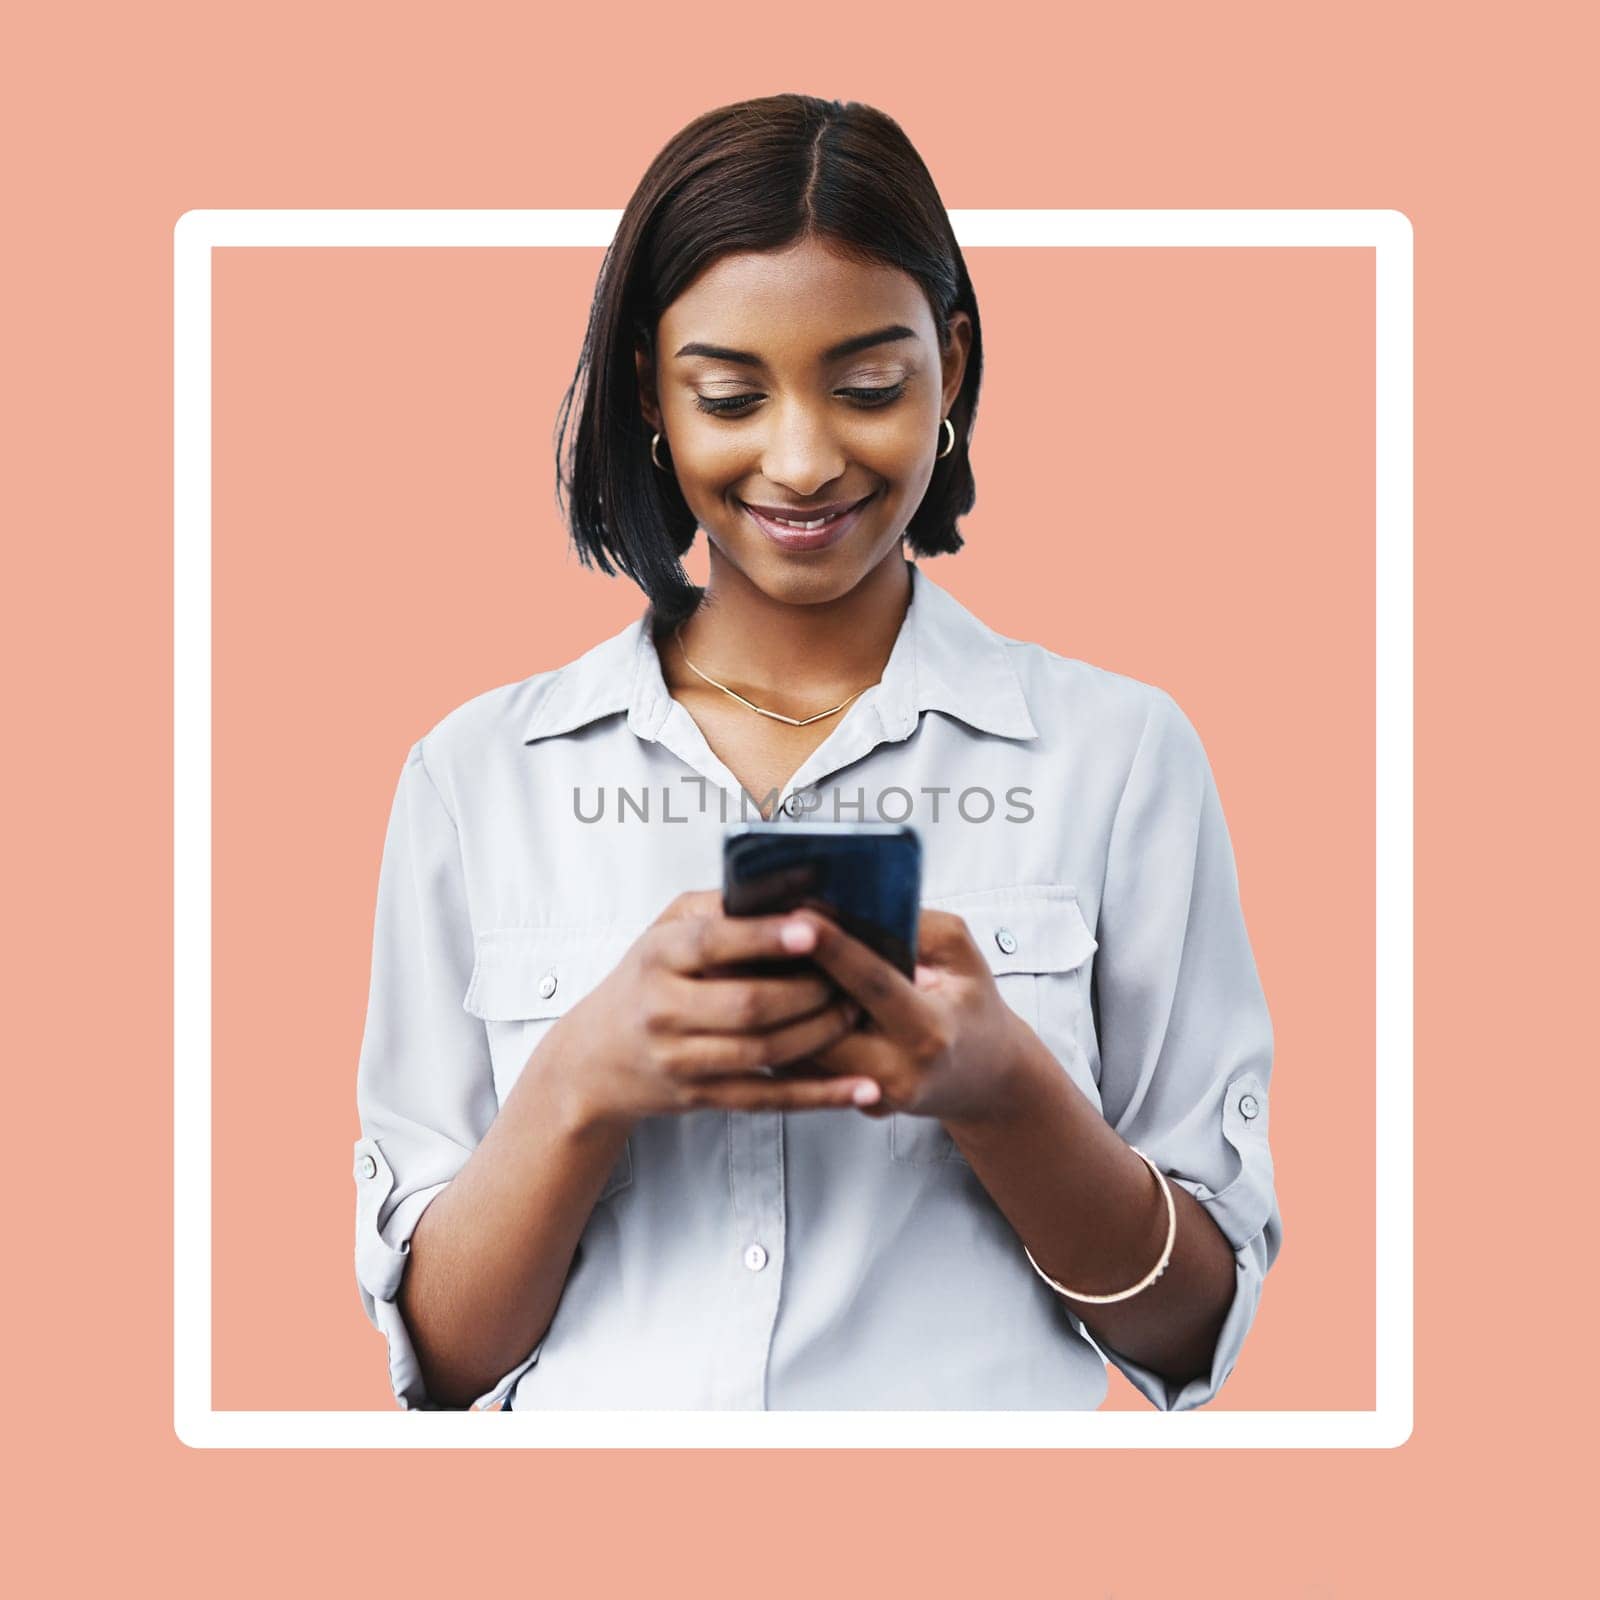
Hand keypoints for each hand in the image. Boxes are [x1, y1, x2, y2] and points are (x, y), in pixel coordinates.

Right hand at [553, 890, 882, 1129]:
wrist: (596, 1058)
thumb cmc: (644, 981)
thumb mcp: (664, 930)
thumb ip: (717, 908)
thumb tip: (786, 887)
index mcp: (658, 957)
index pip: (713, 943)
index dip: (765, 938)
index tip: (811, 929)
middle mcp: (663, 1010)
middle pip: (749, 1005)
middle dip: (810, 991)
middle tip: (849, 976)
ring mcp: (680, 1060)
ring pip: (764, 1051)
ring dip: (821, 1033)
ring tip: (853, 1011)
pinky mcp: (701, 1097)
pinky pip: (769, 1099)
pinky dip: (820, 1095)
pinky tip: (860, 1087)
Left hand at [778, 906, 1038, 1124]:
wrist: (986, 1076)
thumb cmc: (972, 1005)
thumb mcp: (961, 955)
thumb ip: (916, 926)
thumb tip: (858, 902)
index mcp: (930, 1031)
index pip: (872, 984)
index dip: (834, 947)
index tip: (801, 913)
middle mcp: (898, 1072)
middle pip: (822, 1026)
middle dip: (787, 979)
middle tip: (758, 935)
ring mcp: (872, 1096)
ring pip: (801, 1051)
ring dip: (776, 1006)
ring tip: (754, 960)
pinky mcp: (852, 1104)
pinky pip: (805, 1067)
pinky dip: (785, 1029)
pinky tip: (770, 993)